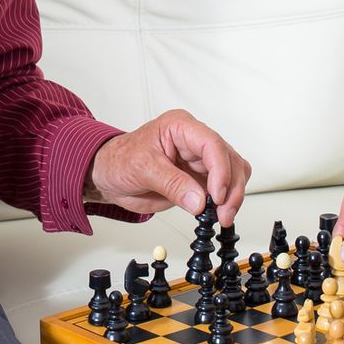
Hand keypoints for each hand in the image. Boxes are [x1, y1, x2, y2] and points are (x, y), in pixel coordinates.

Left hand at [87, 108, 250, 226]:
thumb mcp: (142, 169)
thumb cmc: (120, 161)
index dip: (220, 169)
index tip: (218, 195)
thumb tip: (199, 201)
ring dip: (233, 196)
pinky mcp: (200, 179)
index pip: (211, 143)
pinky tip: (218, 213)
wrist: (109, 175)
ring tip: (223, 216)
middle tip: (224, 212)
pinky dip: (227, 201)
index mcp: (180, 127)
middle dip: (231, 187)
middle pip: (229, 158)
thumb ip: (172, 185)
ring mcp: (199, 161)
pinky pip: (224, 187)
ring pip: (233, 172)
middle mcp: (194, 141)